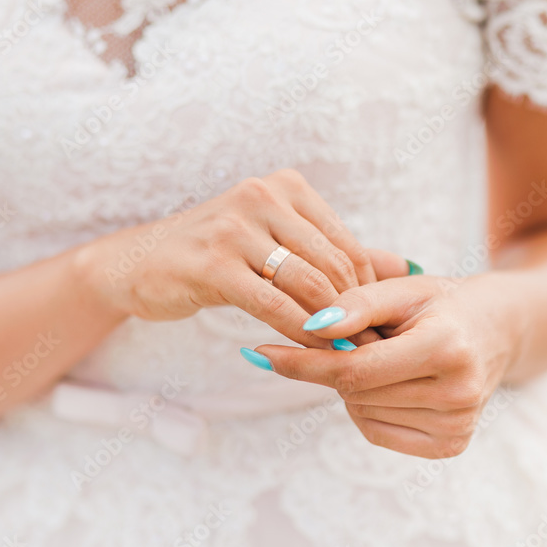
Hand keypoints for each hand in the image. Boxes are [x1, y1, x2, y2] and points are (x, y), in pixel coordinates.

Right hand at [76, 169, 408, 347]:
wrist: (139, 263)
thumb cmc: (218, 256)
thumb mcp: (279, 245)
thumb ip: (338, 253)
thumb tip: (408, 266)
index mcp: (287, 187)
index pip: (346, 245)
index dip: (367, 292)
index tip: (376, 330)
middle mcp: (263, 196)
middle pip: (333, 264)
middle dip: (354, 314)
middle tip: (367, 351)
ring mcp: (235, 226)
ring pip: (308, 285)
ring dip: (331, 328)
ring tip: (343, 358)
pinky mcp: (213, 262)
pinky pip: (273, 305)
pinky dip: (298, 333)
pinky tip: (307, 354)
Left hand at [253, 273, 522, 457]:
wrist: (498, 329)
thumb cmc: (443, 303)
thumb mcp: (403, 289)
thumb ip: (357, 303)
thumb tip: (310, 325)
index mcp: (447, 347)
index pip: (355, 368)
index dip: (303, 363)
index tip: (259, 353)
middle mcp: (458, 393)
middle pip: (354, 392)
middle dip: (334, 365)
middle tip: (351, 337)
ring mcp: (458, 425)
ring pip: (361, 413)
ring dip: (352, 386)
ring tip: (382, 356)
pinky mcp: (452, 445)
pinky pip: (377, 431)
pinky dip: (367, 407)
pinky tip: (390, 382)